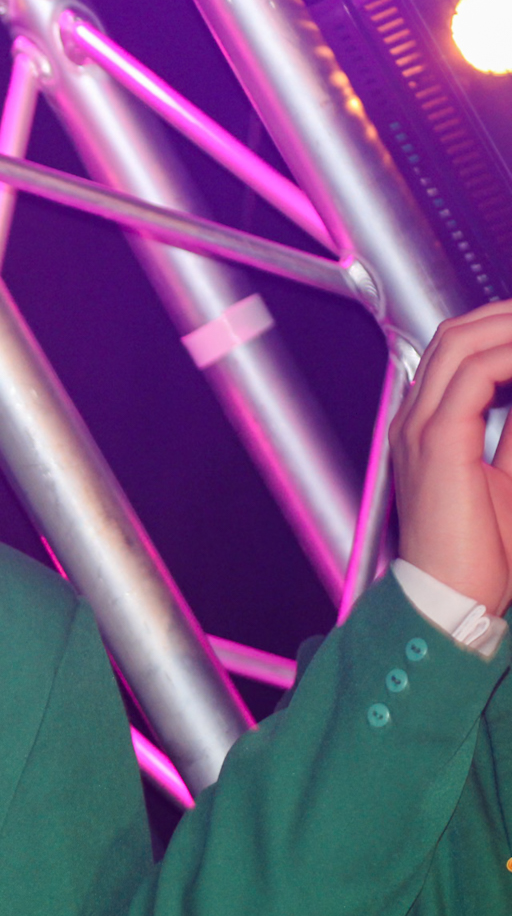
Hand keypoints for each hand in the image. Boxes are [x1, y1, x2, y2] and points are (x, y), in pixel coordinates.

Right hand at [390, 299, 511, 613]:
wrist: (450, 600)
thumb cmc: (478, 556)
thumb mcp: (510, 479)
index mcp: (425, 429)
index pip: (455, 354)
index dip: (497, 329)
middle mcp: (414, 422)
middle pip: (454, 336)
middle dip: (504, 315)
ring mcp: (418, 429)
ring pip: (459, 346)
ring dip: (508, 327)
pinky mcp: (436, 443)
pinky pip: (473, 378)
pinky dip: (508, 359)